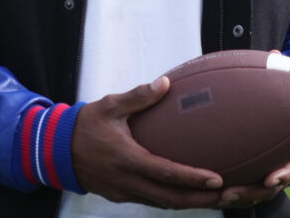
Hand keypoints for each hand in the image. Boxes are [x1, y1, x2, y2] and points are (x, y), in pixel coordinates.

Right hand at [71, 76, 224, 209]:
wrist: (55, 151)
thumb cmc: (85, 125)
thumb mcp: (109, 105)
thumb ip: (138, 96)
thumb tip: (165, 83)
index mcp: (127, 159)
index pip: (165, 173)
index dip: (192, 179)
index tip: (217, 179)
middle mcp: (128, 182)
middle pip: (172, 199)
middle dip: (205, 200)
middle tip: (234, 194)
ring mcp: (126, 192)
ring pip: (166, 205)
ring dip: (195, 203)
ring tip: (223, 198)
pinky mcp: (124, 196)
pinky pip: (156, 202)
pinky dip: (178, 200)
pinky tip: (196, 194)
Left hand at [216, 50, 289, 207]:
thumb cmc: (286, 113)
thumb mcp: (289, 98)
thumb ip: (282, 80)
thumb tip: (277, 53)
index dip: (282, 175)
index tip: (271, 178)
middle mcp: (279, 170)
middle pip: (266, 189)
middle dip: (249, 194)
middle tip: (230, 194)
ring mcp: (263, 178)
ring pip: (250, 194)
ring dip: (234, 197)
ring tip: (215, 196)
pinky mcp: (247, 178)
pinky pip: (236, 187)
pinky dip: (222, 189)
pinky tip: (201, 185)